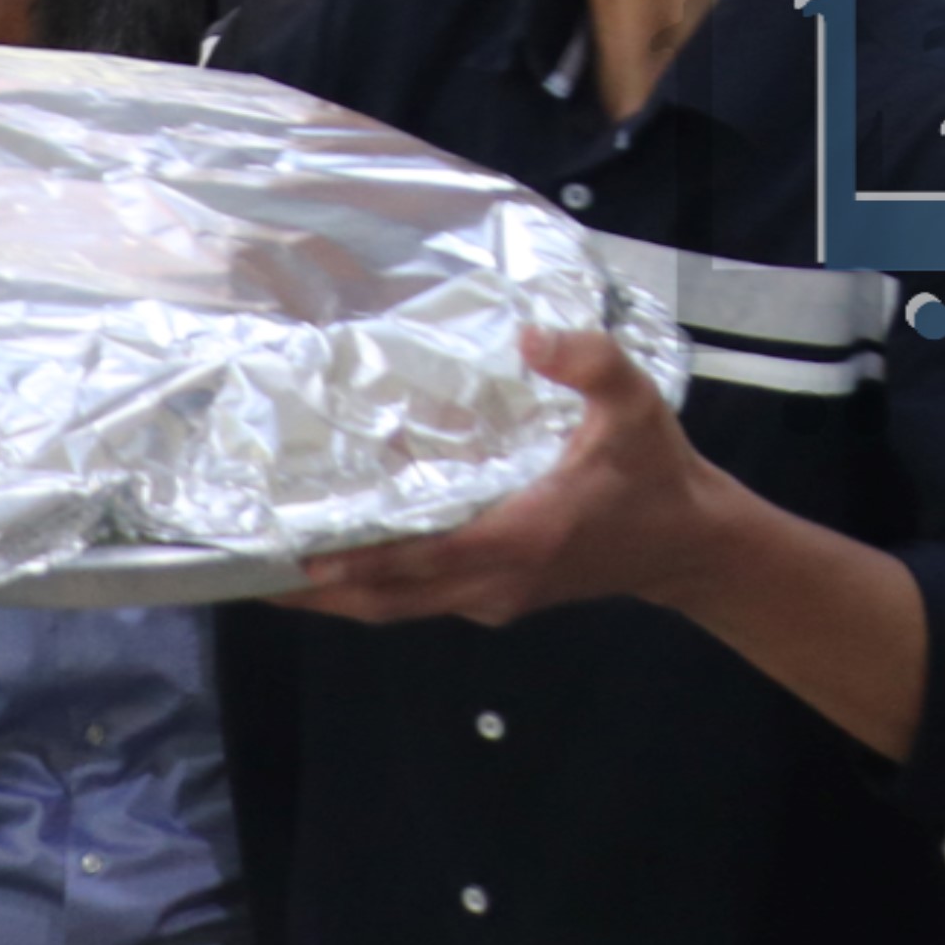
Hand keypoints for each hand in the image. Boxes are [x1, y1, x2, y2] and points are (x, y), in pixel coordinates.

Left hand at [278, 329, 726, 627]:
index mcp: (521, 535)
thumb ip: (587, 363)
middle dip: (323, 595)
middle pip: (394, 599)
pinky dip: (380, 588)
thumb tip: (530, 336)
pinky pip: (425, 600)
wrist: (689, 544)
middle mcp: (498, 579)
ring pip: (403, 608)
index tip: (299, 561)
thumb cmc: (656, 475)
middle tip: (255, 577)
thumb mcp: (634, 404)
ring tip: (280, 576)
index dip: (359, 562)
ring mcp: (497, 597)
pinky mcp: (500, 598)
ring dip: (343, 598)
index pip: (423, 557)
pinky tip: (348, 564)